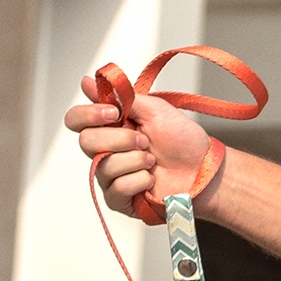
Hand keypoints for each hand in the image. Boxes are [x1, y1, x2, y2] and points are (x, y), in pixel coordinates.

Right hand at [64, 74, 214, 218]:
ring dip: (135, 160)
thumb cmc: (183, 141)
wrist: (204, 169)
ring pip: (103, 166)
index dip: (89, 115)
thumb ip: (121, 97)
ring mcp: (111, 176)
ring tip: (153, 161)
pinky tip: (151, 179)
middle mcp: (106, 150)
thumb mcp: (154, 110)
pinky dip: (138, 181)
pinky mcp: (120, 199)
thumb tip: (87, 82)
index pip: (76, 120)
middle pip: (86, 142)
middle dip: (120, 140)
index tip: (114, 113)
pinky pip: (116, 189)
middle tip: (145, 141)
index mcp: (110, 127)